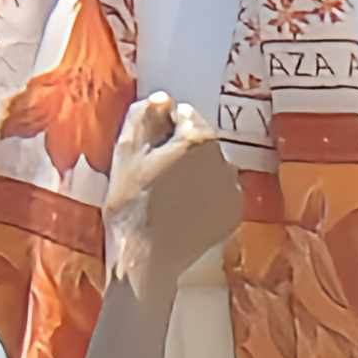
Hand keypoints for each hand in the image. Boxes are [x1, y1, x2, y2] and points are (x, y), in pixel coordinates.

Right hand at [102, 92, 239, 291]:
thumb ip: (145, 116)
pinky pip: (218, 193)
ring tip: (166, 194)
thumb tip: (163, 100)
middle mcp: (224, 161)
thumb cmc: (130, 201)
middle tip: (153, 172)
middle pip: (200, 141)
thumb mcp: (126, 151)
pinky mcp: (232, 215)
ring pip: (210, 167)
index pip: (184, 114)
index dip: (162, 127)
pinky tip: (180, 209)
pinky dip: (203, 195)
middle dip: (180, 149)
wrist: (144, 257)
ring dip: (194, 172)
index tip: (146, 148)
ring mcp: (231, 190)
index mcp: (198, 139)